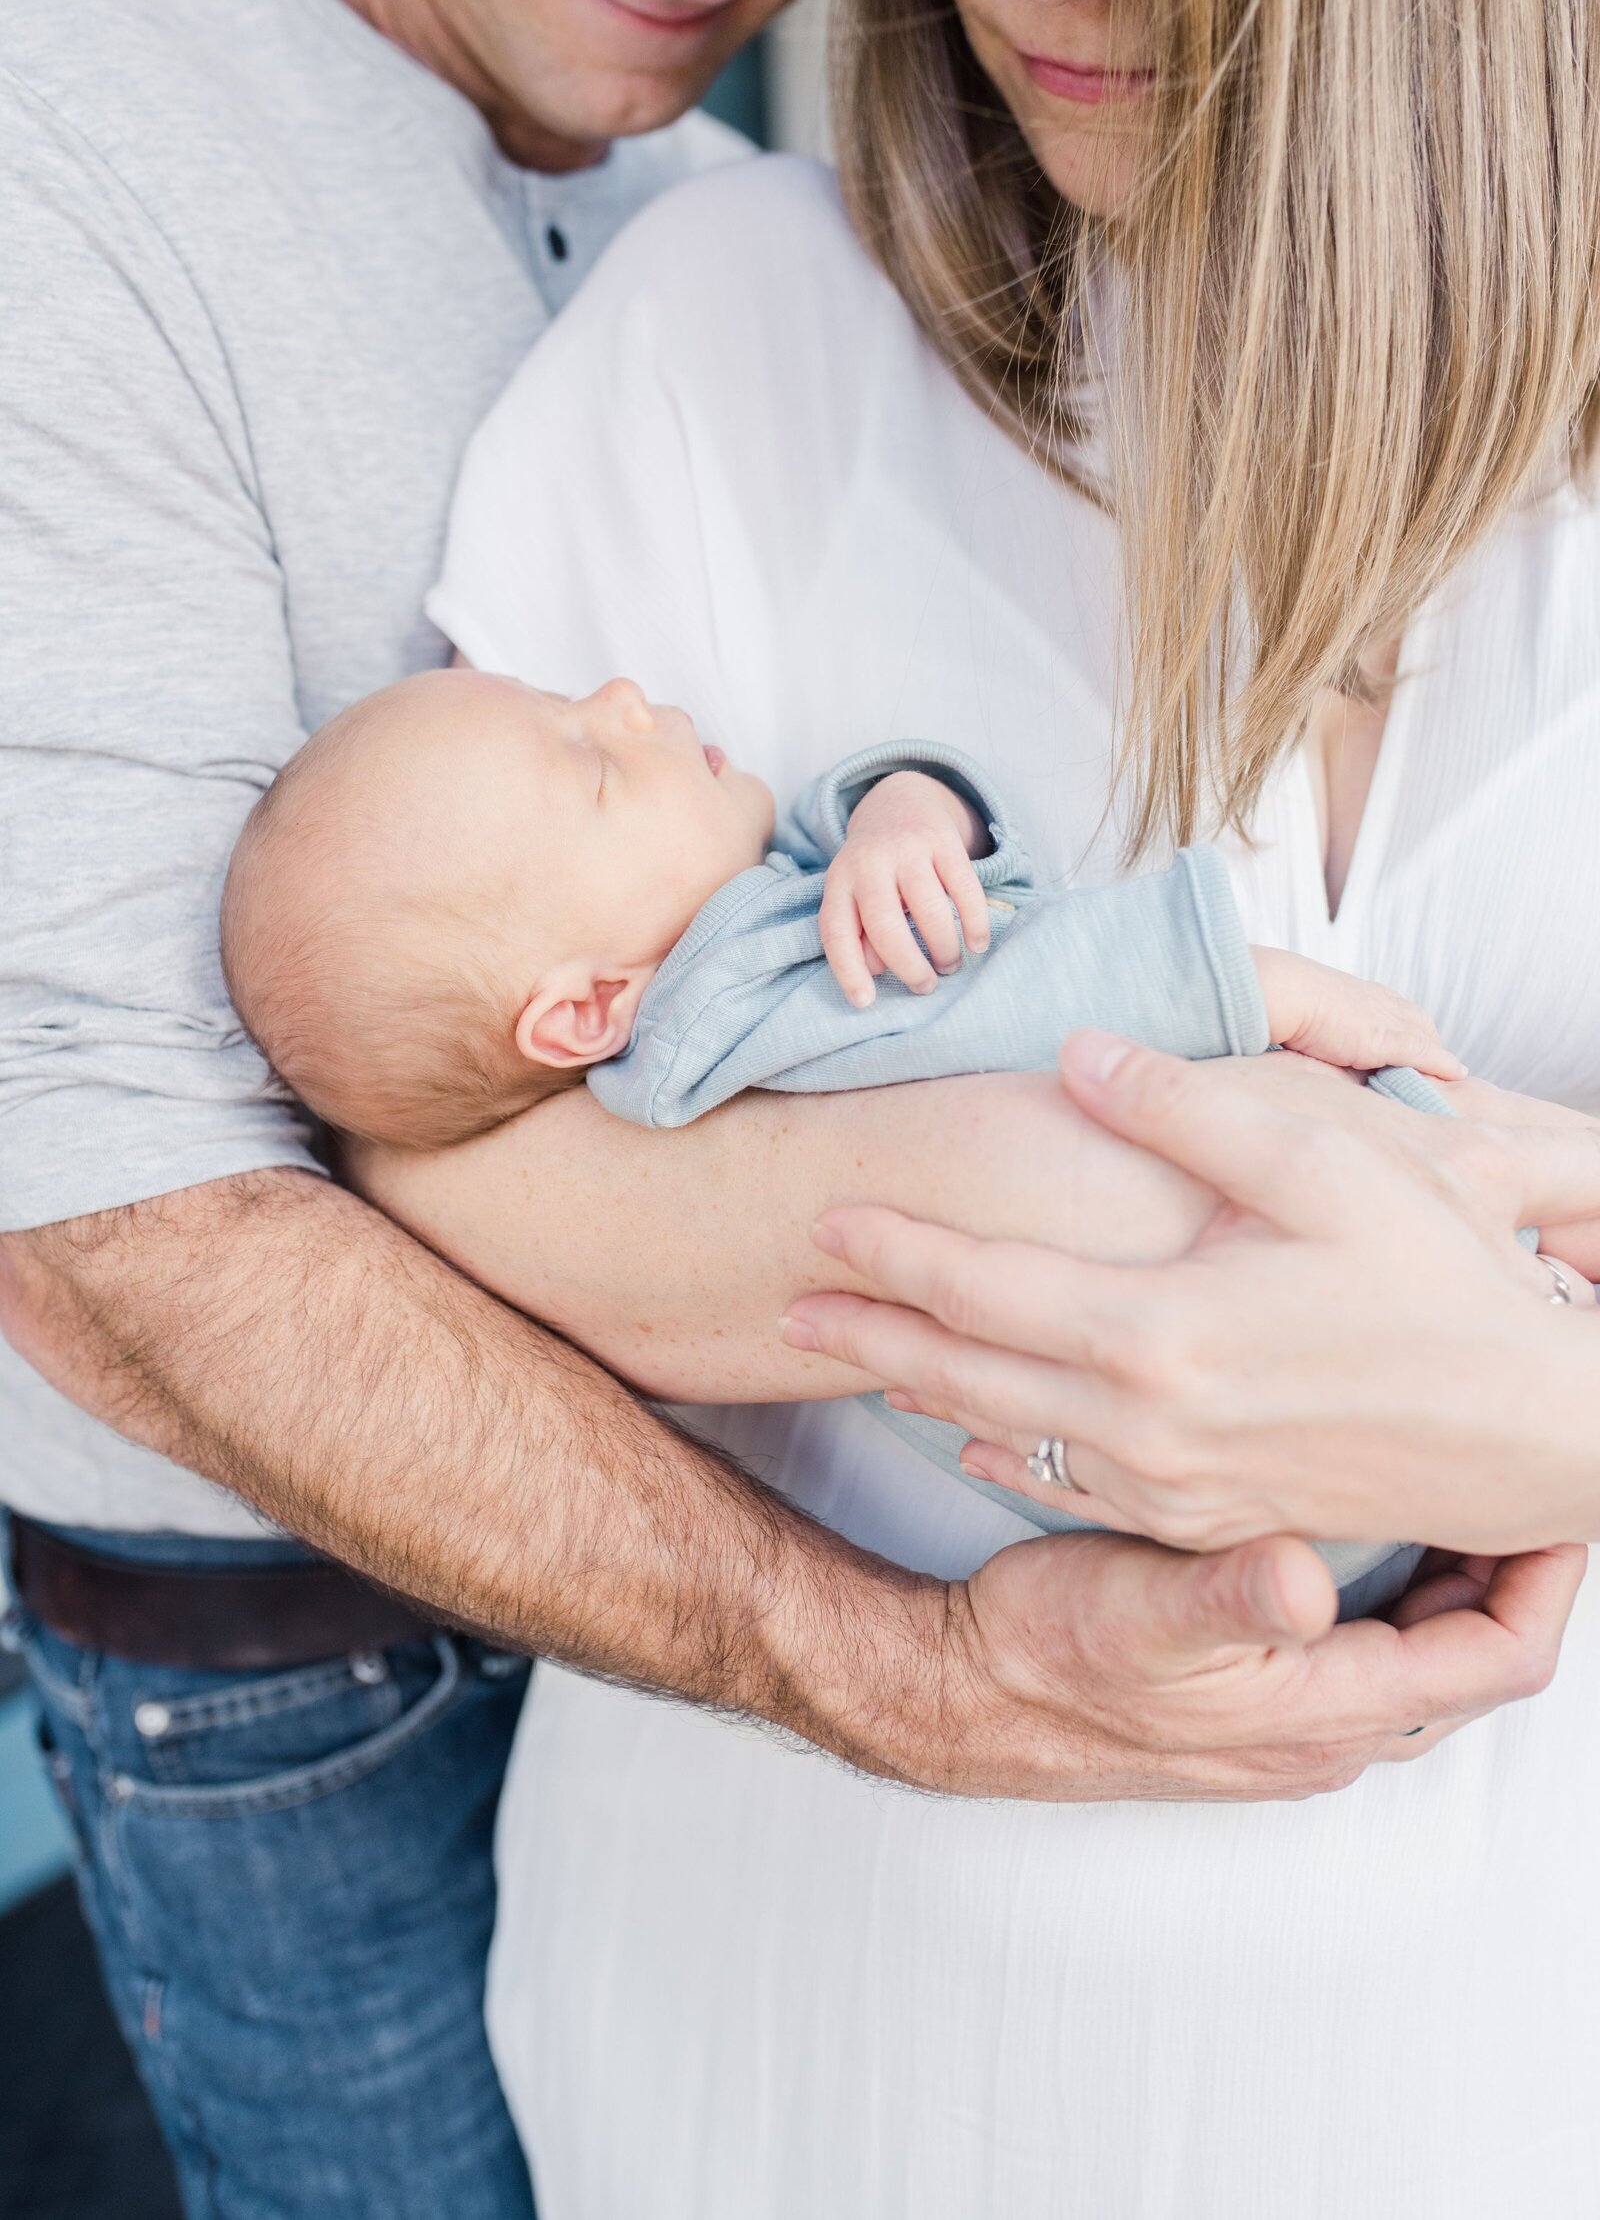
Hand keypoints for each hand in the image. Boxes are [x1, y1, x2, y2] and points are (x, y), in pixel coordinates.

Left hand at [784, 1034, 1599, 1554]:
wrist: (1541, 1432)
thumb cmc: (1447, 1288)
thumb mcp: (1329, 1166)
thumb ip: (1189, 1108)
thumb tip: (1079, 1051)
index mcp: (1158, 1332)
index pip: (983, 1284)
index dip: (896, 1248)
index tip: (824, 1215)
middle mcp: (1147, 1425)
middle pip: (965, 1372)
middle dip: (870, 1333)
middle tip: (789, 1304)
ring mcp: (1176, 1488)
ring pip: (1007, 1436)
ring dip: (922, 1394)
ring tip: (857, 1358)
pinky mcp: (1211, 1520)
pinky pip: (1071, 1489)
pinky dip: (1003, 1456)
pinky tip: (973, 1438)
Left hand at [820, 772, 990, 1006]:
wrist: (899, 802)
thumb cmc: (875, 871)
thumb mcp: (854, 897)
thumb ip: (858, 934)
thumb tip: (876, 970)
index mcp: (839, 882)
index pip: (837, 932)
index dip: (849, 971)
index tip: (866, 1002)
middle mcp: (868, 863)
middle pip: (885, 925)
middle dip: (908, 965)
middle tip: (925, 986)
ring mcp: (907, 849)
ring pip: (928, 909)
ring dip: (943, 948)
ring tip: (949, 965)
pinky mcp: (943, 841)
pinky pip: (964, 888)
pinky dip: (974, 922)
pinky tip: (977, 944)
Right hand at [935, 1524, 1581, 1800]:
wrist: (967, 1691)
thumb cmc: (1047, 1651)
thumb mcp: (1135, 1608)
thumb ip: (1228, 1598)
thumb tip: (1306, 1583)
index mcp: (1326, 1710)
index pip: (1499, 1656)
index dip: (1549, 1579)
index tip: (1559, 1497)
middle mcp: (1327, 1729)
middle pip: (1476, 1654)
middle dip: (1512, 1567)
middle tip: (1517, 1473)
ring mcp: (1294, 1720)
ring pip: (1425, 1650)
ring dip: (1455, 1575)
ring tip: (1459, 1483)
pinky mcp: (1259, 1699)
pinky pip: (1368, 1649)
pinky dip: (1395, 1588)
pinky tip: (1364, 1522)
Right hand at [1251, 946, 1463, 1078]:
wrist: (1285, 993)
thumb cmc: (1286, 1002)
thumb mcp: (1311, 1014)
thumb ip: (1327, 1030)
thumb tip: (1325, 1050)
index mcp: (1363, 994)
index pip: (1400, 1013)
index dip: (1409, 1034)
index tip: (1411, 1054)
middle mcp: (1383, 1002)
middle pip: (1422, 1025)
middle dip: (1429, 1048)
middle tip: (1429, 1074)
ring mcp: (1388, 1019)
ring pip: (1428, 1040)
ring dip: (1436, 1061)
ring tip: (1439, 1084)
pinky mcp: (1388, 1039)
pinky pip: (1426, 1054)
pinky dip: (1442, 1065)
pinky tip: (1456, 1076)